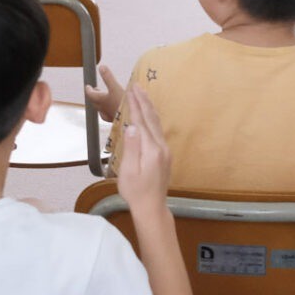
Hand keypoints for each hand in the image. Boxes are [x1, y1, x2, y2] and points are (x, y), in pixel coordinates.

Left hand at [84, 63, 125, 122]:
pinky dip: (108, 111)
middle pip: (95, 102)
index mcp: (101, 100)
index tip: (87, 87)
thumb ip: (108, 77)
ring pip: (101, 109)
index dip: (88, 90)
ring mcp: (109, 115)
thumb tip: (101, 67)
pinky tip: (112, 111)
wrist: (131, 120)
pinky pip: (108, 115)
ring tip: (103, 100)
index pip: (91, 95)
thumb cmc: (122, 104)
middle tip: (95, 91)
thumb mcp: (115, 87)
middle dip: (94, 96)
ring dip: (100, 104)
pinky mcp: (116, 120)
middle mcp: (103, 109)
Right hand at [114, 86, 172, 215]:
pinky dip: (153, 119)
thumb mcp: (129, 171)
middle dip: (144, 101)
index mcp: (151, 150)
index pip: (141, 122)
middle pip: (151, 119)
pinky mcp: (165, 156)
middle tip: (137, 86)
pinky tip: (150, 116)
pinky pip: (158, 131)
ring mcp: (165, 151)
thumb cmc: (136, 192)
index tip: (130, 91)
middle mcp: (161, 147)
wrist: (151, 208)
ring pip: (157, 124)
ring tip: (144, 95)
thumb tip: (131, 126)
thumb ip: (131, 147)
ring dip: (149, 108)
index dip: (135, 105)